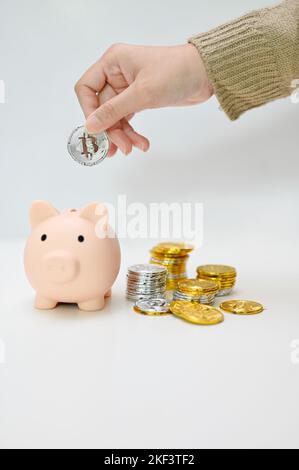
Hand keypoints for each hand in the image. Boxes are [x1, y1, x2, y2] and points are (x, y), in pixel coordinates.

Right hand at [75, 43, 212, 155]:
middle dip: (112, 130)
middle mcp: (116, 74)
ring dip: (123, 135)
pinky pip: (128, 120)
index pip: (86, 89)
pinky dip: (132, 133)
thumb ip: (113, 111)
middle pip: (102, 108)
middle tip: (122, 148)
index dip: (89, 111)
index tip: (98, 131)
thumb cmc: (175, 73)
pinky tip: (142, 144)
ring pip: (115, 117)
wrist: (205, 74)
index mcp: (112, 62)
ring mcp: (128, 88)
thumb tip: (90, 127)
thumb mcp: (142, 93)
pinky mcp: (140, 100)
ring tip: (134, 148)